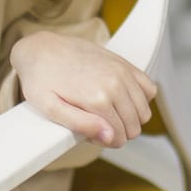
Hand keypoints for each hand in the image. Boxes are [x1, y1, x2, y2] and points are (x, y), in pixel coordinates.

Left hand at [9, 30, 157, 147]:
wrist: (41, 49)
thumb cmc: (41, 80)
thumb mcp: (51, 109)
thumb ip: (81, 125)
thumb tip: (110, 136)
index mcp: (98, 98)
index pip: (119, 137)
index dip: (104, 141)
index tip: (89, 133)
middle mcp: (115, 83)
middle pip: (134, 126)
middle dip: (117, 132)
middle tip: (95, 124)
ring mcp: (122, 71)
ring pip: (144, 111)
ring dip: (129, 118)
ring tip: (107, 113)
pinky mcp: (124, 63)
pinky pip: (149, 88)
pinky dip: (141, 98)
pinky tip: (122, 99)